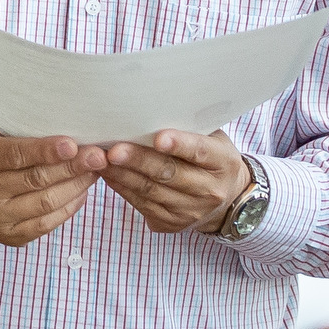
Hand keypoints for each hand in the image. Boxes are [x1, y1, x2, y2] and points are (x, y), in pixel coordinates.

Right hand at [0, 128, 96, 246]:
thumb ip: (23, 132)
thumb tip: (69, 130)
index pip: (15, 155)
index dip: (45, 151)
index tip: (74, 144)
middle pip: (35, 180)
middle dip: (71, 168)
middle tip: (98, 157)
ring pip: (45, 203)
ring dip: (75, 187)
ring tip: (93, 172)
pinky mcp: (8, 236)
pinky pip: (45, 223)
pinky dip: (68, 207)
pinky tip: (81, 192)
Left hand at [92, 128, 251, 235]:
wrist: (228, 200)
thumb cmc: (211, 157)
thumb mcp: (212, 138)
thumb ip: (189, 126)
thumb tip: (149, 105)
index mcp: (223, 162)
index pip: (200, 152)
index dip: (180, 144)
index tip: (158, 138)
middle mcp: (210, 190)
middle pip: (170, 174)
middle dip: (139, 161)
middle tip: (113, 150)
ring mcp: (191, 211)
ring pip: (151, 192)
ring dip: (123, 175)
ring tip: (101, 160)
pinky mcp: (173, 224)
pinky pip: (142, 205)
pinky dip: (122, 189)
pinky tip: (108, 175)